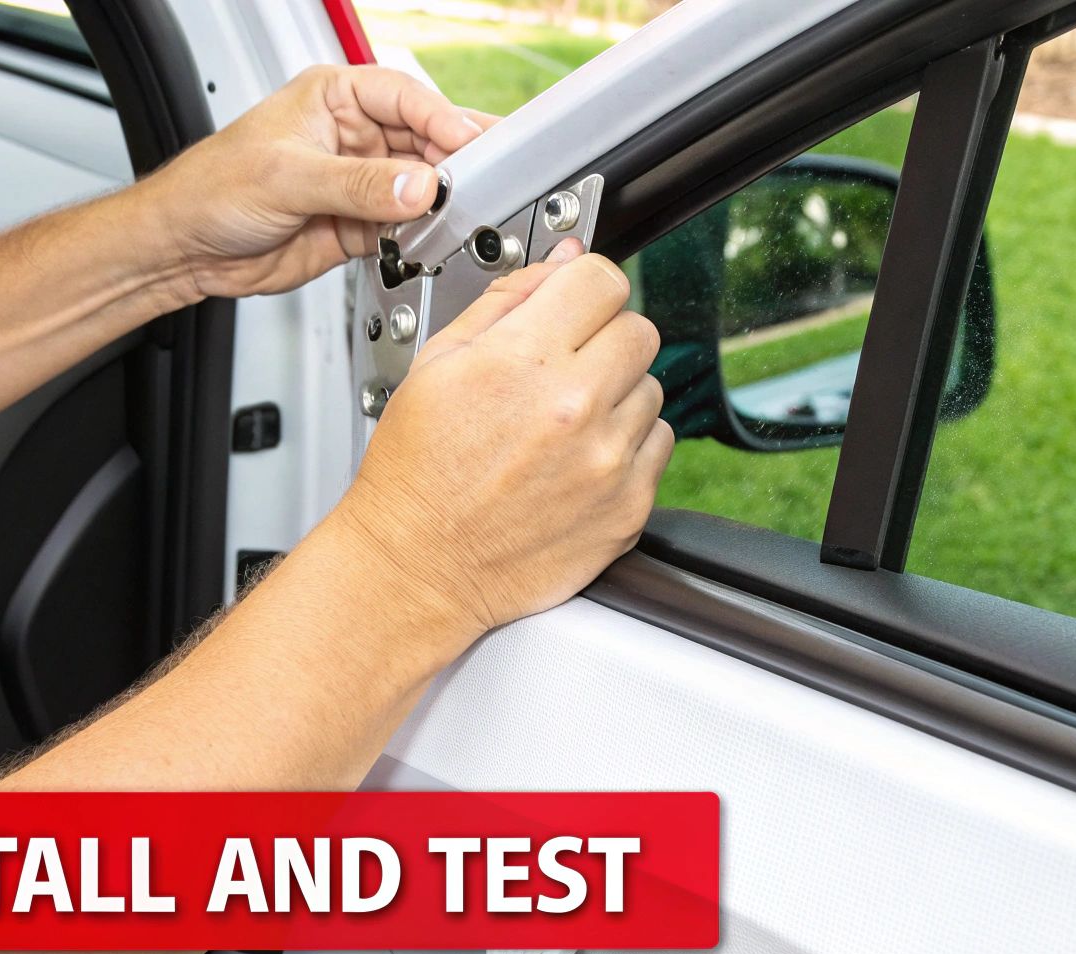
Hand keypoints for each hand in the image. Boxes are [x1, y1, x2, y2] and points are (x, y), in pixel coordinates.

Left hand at [127, 65, 495, 305]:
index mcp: (334, 98)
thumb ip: (357, 185)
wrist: (185, 248)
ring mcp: (358, 183)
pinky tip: (429, 240)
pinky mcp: (358, 226)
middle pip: (422, 142)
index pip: (404, 97)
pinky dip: (420, 237)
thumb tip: (416, 186)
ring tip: (458, 214)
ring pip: (418, 189)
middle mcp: (351, 137)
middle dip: (451, 163)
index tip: (469, 144)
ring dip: (438, 204)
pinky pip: (404, 229)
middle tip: (481, 182)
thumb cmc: (212, 188)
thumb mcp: (288, 178)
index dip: (441, 119)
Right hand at [330, 240, 674, 638]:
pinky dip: (627, 447)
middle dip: (603, 339)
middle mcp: (576, 409)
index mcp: (525, 362)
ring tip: (562, 425)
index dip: (584, 287)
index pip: (603, 279)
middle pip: (639, 329)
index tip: (573, 305)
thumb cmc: (417, 473)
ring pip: (651, 389)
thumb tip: (562, 265)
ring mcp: (609, 461)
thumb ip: (507, 301)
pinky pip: (658, 446)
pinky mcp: (629, 506)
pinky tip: (578, 460)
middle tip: (563, 369)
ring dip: (616, 396)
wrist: (419, 567)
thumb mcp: (437, 364)